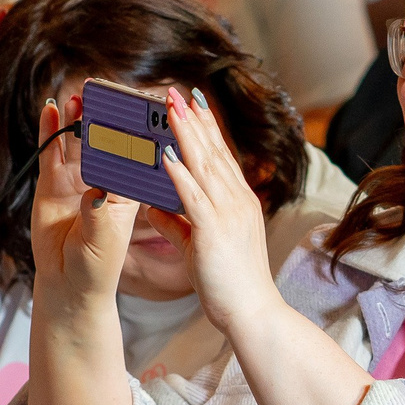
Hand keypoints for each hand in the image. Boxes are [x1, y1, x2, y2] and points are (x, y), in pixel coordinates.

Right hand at [29, 95, 139, 315]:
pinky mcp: (51, 183)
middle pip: (107, 140)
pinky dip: (50, 130)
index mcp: (128, 191)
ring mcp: (77, 179)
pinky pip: (51, 152)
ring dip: (80, 118)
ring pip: (79, 141)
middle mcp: (104, 179)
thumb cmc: (97, 266)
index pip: (136, 155)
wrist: (67, 283)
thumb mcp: (102, 240)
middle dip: (108, 117)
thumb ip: (98, 215)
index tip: (146, 107)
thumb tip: (96, 193)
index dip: (140, 131)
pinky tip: (51, 109)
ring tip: (81, 96)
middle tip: (108, 91)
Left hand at [150, 87, 279, 338]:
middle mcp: (237, 201)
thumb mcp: (199, 247)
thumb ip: (176, 225)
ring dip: (185, 134)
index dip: (205, 129)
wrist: (253, 312)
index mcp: (238, 203)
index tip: (192, 104)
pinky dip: (179, 171)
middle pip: (212, 152)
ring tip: (169, 107)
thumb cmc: (228, 283)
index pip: (220, 158)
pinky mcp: (215, 231)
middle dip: (193, 120)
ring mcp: (228, 213)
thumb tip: (151, 207)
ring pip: (204, 165)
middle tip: (176, 91)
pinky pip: (193, 195)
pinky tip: (165, 152)